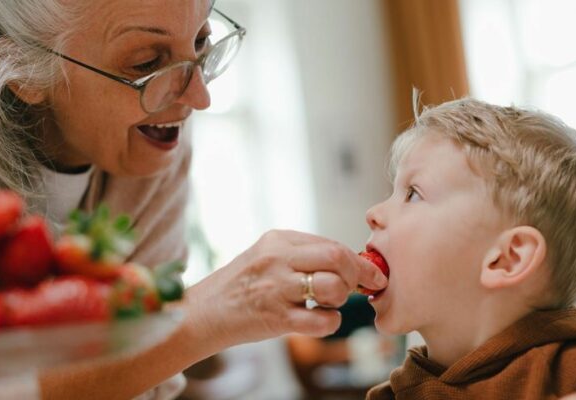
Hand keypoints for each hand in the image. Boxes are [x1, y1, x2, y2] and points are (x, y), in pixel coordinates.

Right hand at [182, 230, 387, 348]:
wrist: (204, 312)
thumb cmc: (241, 285)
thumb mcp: (267, 256)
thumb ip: (303, 255)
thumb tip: (350, 262)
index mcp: (278, 240)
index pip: (331, 244)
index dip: (358, 260)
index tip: (372, 273)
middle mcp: (277, 259)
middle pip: (337, 258)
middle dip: (357, 274)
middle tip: (361, 287)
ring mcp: (276, 289)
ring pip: (332, 287)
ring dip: (341, 298)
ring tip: (329, 303)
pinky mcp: (275, 318)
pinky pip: (321, 321)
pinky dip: (330, 322)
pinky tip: (320, 320)